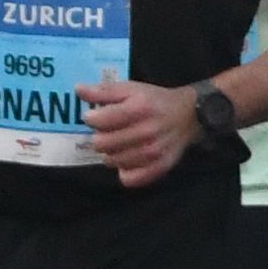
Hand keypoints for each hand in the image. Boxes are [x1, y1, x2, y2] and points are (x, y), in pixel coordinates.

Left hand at [82, 73, 203, 187]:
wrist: (189, 116)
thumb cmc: (155, 100)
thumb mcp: (131, 89)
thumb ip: (104, 90)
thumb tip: (78, 90)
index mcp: (139, 108)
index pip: (99, 121)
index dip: (92, 119)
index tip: (96, 116)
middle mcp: (147, 131)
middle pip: (102, 144)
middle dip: (100, 137)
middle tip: (109, 131)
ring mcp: (153, 153)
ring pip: (112, 161)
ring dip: (111, 153)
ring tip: (120, 143)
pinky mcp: (158, 169)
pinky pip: (128, 179)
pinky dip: (124, 171)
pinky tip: (128, 159)